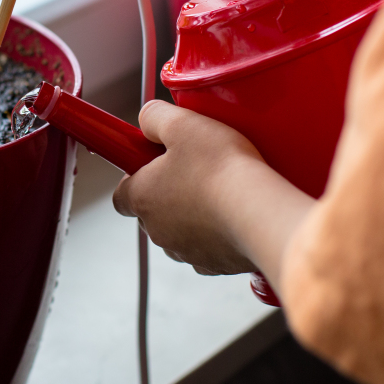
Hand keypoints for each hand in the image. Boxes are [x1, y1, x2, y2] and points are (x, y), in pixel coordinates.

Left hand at [112, 100, 263, 275]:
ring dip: (194, 215)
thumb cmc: (221, 169)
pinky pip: (209, 248)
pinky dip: (218, 234)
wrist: (262, 214)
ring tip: (221, 191)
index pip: (121, 194)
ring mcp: (186, 251)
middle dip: (168, 192)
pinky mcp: (215, 265)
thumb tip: (147, 119)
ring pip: (181, 231)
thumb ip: (155, 117)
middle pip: (152, 212)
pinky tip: (237, 215)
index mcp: (143, 198)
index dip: (135, 176)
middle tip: (194, 169)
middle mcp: (158, 230)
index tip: (153, 162)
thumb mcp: (182, 123)